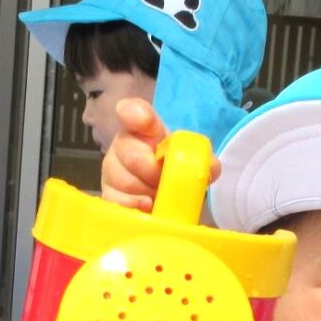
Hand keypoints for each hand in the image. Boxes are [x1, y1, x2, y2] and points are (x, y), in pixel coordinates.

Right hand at [100, 99, 216, 209]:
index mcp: (141, 129)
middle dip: (153, 172)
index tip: (147, 122)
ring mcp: (111, 172)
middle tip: (166, 180)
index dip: (137, 115)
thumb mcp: (189, 159)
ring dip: (147, 192)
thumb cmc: (172, 169)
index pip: (130, 111)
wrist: (161, 193)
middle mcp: (121, 146)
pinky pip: (116, 202)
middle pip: (130, 155)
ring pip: (124, 182)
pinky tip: (146, 208)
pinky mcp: (108, 196)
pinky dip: (134, 207)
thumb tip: (211, 167)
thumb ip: (200, 158)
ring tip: (159, 197)